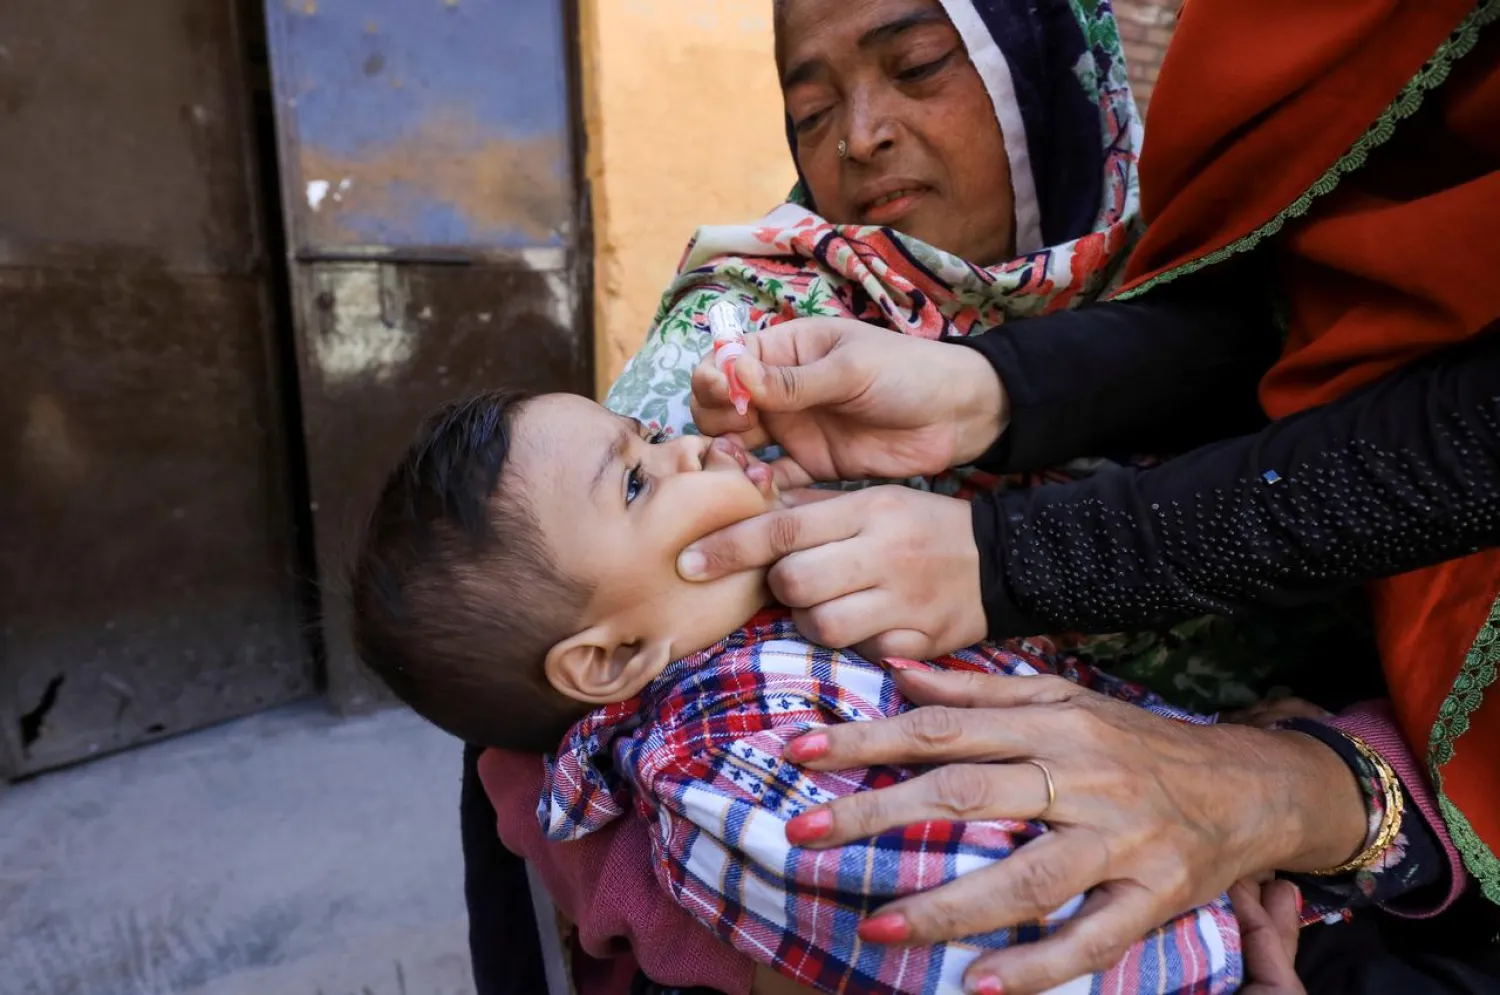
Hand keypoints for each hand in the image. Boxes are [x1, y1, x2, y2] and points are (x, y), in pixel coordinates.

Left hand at [679, 485, 987, 659]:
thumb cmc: (922, 527)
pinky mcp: (921, 641)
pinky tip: (862, 628)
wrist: (1004, 560)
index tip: (687, 562)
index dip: (728, 547)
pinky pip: (861, 654)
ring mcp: (905, 600)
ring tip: (825, 608)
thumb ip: (813, 511)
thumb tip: (744, 503)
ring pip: (821, 625)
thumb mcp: (874, 500)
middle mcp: (885, 552)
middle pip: (795, 581)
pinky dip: (851, 646)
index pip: (783, 528)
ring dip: (808, 621)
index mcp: (868, 509)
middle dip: (778, 588)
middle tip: (790, 585)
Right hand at [690, 317, 1007, 481]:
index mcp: (786, 350)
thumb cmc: (908, 372)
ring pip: (740, 446)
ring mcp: (794, 429)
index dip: (714, 379)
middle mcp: (780, 390)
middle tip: (738, 437)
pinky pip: (774, 481)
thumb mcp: (850, 369)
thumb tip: (734, 373)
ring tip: (746, 472)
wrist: (959, 415)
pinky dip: (761, 491)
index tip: (722, 395)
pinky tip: (763, 498)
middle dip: (718, 424)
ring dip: (733, 460)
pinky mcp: (812, 465)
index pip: (727, 361)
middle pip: (721, 408)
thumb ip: (794, 381)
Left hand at [779, 670, 1365, 994]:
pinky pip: (1089, 938)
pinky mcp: (1153, 896)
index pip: (943, 727)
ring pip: (1025, 877)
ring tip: (874, 927)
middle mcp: (1082, 775)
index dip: (867, 738)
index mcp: (1053, 722)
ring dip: (946, 906)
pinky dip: (1035, 966)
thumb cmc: (1139, 741)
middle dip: (878, 813)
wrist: (1255, 786)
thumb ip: (979, 689)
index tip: (797, 750)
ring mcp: (1120, 840)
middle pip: (967, 793)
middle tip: (801, 835)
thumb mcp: (1065, 698)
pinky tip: (978, 985)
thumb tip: (896, 670)